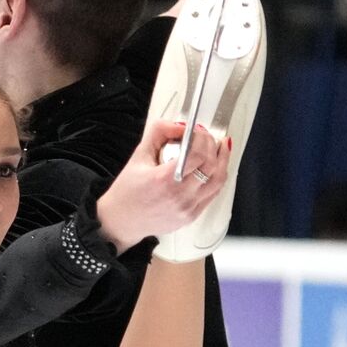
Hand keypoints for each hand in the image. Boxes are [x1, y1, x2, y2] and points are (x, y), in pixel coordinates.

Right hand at [97, 120, 228, 252]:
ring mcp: (187, 208)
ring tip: (221, 149)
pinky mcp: (191, 216)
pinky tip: (216, 167)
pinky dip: (217, 178)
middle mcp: (178, 196)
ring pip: (218, 181)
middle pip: (211, 166)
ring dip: (223, 162)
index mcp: (164, 179)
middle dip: (214, 146)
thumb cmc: (128, 190)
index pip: (197, 154)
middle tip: (209, 137)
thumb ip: (159, 133)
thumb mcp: (139, 155)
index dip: (203, 139)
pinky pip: (213, 194)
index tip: (199, 131)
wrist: (122, 221)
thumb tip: (181, 125)